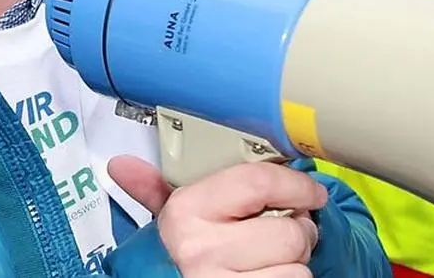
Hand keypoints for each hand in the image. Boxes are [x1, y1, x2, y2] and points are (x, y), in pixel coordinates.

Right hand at [109, 155, 326, 275]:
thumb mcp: (164, 224)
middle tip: (285, 232)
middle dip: (298, 232)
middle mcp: (203, 250)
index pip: (259, 183)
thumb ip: (152, 190)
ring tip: (270, 261)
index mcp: (186, 213)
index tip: (311, 191)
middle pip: (289, 231)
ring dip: (293, 264)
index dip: (296, 185)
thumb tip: (122, 165)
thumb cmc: (174, 262)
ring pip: (297, 267)